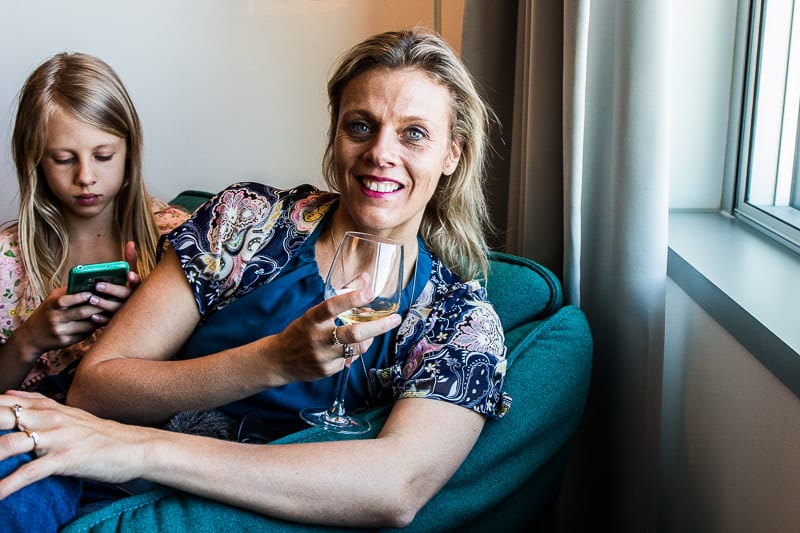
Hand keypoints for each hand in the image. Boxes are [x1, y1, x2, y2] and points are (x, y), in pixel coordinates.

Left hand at [0, 391, 146, 498]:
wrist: (136, 446)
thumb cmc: (102, 435)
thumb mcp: (70, 415)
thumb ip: (39, 405)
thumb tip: (10, 395)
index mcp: (48, 408)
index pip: (5, 402)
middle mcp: (49, 419)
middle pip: (2, 417)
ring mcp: (57, 438)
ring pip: (9, 443)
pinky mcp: (65, 458)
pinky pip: (29, 473)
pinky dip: (7, 486)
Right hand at [12, 288, 105, 362]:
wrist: (32, 336)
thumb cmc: (47, 312)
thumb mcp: (51, 299)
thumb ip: (68, 292)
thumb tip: (89, 282)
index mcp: (51, 305)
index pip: (65, 300)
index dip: (80, 296)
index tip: (93, 292)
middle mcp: (55, 319)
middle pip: (81, 312)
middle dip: (98, 306)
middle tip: (111, 301)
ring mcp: (60, 331)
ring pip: (87, 325)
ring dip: (100, 318)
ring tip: (110, 311)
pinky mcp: (66, 342)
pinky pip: (85, 334)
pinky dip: (94, 327)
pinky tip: (101, 322)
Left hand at [69, 241, 142, 324]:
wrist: (134, 314)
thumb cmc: (129, 289)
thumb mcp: (131, 275)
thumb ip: (131, 260)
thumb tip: (131, 242)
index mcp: (137, 289)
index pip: (138, 283)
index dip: (134, 279)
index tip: (129, 274)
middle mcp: (133, 301)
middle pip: (124, 296)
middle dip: (111, 290)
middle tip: (97, 286)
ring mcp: (126, 312)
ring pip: (116, 310)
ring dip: (104, 304)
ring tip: (91, 299)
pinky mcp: (118, 323)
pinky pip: (110, 323)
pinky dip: (102, 320)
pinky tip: (93, 316)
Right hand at [267, 289, 401, 384]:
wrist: (279, 361)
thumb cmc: (302, 331)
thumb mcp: (315, 312)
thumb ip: (342, 295)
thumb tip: (365, 277)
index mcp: (311, 319)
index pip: (331, 306)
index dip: (351, 299)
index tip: (370, 293)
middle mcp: (317, 339)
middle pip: (353, 334)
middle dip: (378, 326)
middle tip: (395, 319)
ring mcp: (323, 357)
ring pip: (357, 348)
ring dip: (370, 337)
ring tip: (373, 329)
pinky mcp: (328, 371)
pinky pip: (350, 359)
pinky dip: (356, 351)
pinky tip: (350, 346)